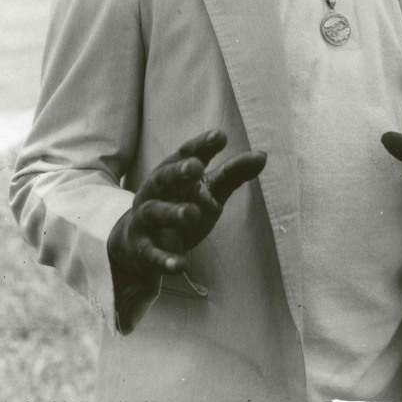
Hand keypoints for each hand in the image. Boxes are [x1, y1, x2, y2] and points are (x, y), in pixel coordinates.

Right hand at [107, 129, 266, 285]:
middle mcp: (156, 191)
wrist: (139, 244)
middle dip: (178, 172)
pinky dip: (164, 259)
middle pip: (164, 178)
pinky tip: (180, 265)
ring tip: (192, 213)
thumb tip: (262, 155)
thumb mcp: (209, 189)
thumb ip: (233, 174)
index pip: (186, 154)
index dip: (202, 146)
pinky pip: (152, 254)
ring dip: (173, 212)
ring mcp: (146, 220)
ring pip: (155, 213)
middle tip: (196, 167)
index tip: (220, 136)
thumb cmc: (181, 206)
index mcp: (173, 172)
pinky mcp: (143, 249)